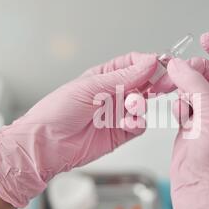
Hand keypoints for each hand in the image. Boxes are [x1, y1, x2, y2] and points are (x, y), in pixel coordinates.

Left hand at [0, 52, 157, 207]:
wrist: (46, 146)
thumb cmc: (56, 112)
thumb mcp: (90, 87)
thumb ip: (123, 77)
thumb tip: (149, 62)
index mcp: (104, 76)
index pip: (133, 63)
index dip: (149, 62)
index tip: (162, 64)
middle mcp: (113, 93)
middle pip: (144, 83)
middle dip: (155, 83)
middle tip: (163, 85)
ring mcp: (117, 113)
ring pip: (143, 105)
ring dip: (142, 105)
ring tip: (132, 108)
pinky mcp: (120, 133)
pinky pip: (139, 125)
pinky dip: (138, 123)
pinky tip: (127, 123)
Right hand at [167, 32, 208, 208]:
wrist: (203, 184)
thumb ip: (193, 82)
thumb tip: (177, 64)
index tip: (205, 40)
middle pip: (208, 75)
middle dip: (194, 70)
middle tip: (179, 70)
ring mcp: (205, 117)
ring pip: (191, 89)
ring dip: (182, 88)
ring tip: (176, 94)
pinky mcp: (188, 127)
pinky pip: (181, 105)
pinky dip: (177, 105)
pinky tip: (180, 115)